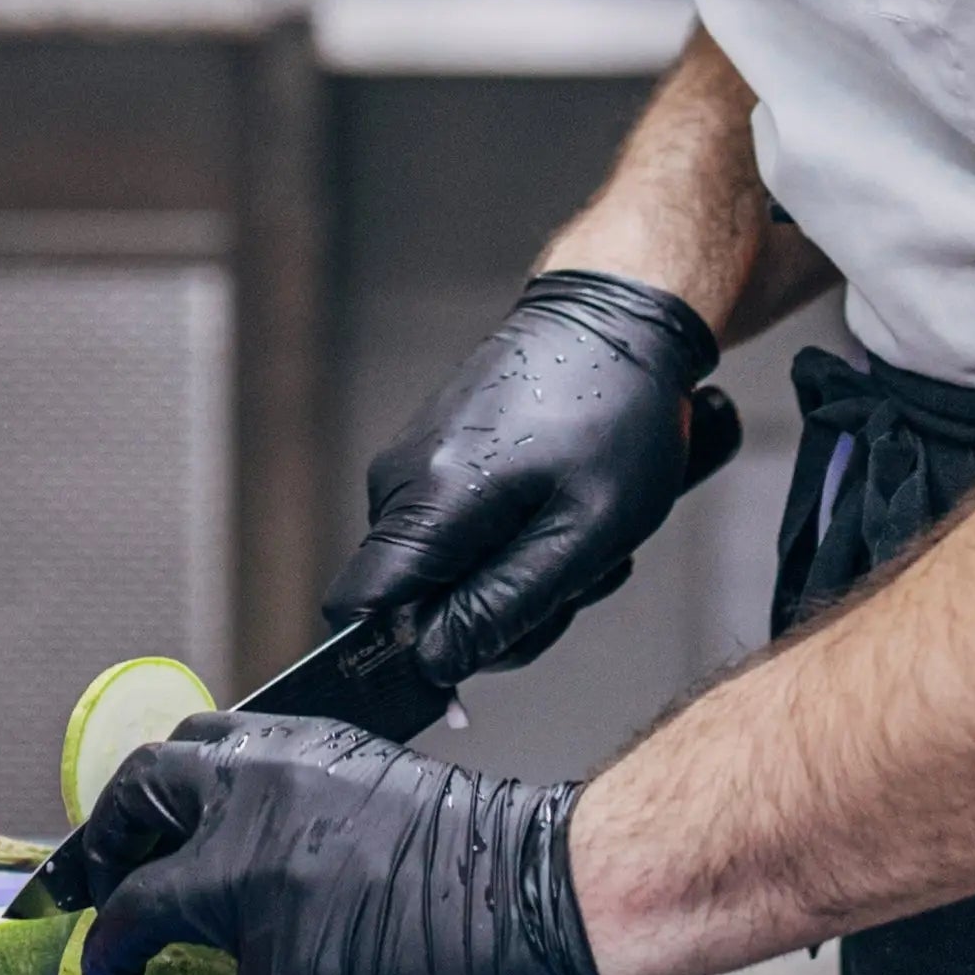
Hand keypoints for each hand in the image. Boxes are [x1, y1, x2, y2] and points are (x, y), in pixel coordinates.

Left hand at [47, 714, 609, 974]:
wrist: (557, 887)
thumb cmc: (498, 848)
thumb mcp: (383, 791)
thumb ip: (318, 802)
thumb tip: (276, 853)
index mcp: (295, 753)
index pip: (183, 754)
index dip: (140, 804)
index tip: (124, 840)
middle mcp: (266, 798)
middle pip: (136, 800)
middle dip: (98, 851)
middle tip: (94, 900)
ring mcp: (272, 884)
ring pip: (141, 913)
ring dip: (112, 961)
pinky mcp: (301, 973)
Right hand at [330, 270, 738, 678]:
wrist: (617, 314)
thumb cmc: (616, 413)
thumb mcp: (585, 532)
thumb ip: (505, 605)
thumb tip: (436, 660)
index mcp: (424, 501)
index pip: (357, 609)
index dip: (411, 646)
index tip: (486, 638)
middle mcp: (399, 480)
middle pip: (416, 600)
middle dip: (498, 610)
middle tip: (577, 574)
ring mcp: (414, 460)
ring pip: (448, 569)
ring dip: (519, 571)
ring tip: (582, 526)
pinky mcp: (436, 450)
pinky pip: (460, 529)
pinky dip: (515, 535)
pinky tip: (564, 503)